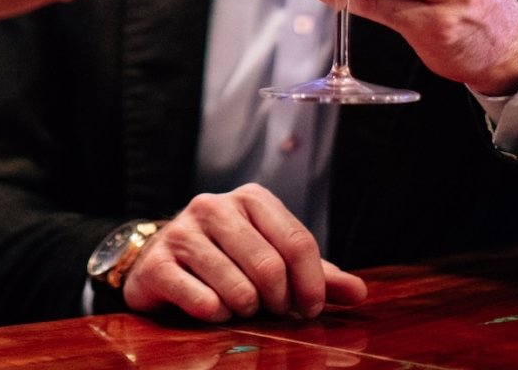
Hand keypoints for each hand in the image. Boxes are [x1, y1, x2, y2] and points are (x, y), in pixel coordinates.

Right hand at [121, 185, 365, 322]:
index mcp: (251, 199)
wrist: (163, 265)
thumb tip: (360, 293)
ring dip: (246, 311)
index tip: (310, 309)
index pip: (297, 242)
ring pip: (237, 289)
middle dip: (278, 301)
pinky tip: (213, 311)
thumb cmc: (230, 263)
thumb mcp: (276, 262)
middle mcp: (214, 206)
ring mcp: (182, 233)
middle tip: (271, 311)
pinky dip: (216, 318)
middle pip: (269, 267)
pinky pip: (203, 302)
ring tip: (240, 308)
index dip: (311, 285)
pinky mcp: (157, 264)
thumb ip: (317, 276)